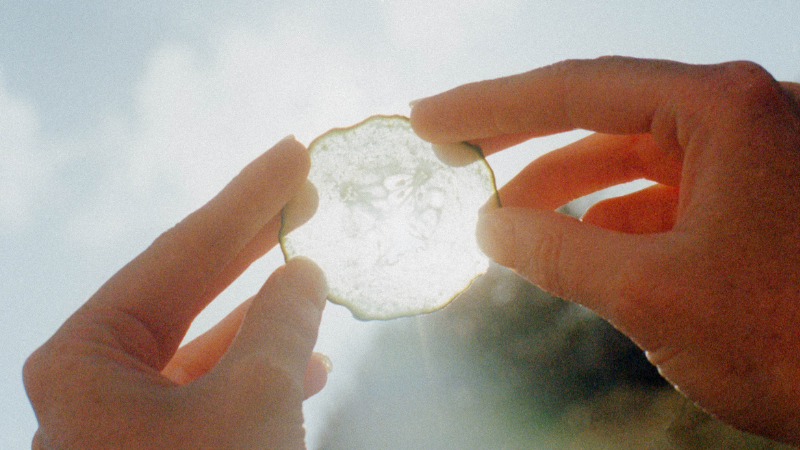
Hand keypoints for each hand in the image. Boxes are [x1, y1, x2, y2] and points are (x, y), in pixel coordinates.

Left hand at [23, 137, 329, 448]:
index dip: (247, 199)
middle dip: (253, 244)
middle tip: (304, 196)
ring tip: (312, 282)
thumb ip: (279, 324)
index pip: (180, 253)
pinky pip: (214, 395)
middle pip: (187, 289)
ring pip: (206, 346)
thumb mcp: (254, 396)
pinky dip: (261, 374)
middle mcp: (96, 385)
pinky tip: (309, 367)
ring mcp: (126, 424)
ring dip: (265, 317)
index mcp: (86, 359)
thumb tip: (303, 276)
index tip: (296, 155)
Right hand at [411, 57, 799, 444]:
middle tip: (451, 152)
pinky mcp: (757, 199)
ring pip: (632, 157)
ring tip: (504, 220)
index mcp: (722, 110)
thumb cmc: (789, 339)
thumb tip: (488, 228)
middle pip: (602, 112)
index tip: (428, 118)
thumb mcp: (649, 293)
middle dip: (523, 140)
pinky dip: (611, 217)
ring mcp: (754, 155)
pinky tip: (574, 245)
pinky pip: (664, 193)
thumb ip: (555, 252)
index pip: (575, 90)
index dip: (490, 105)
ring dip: (565, 188)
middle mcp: (741, 115)